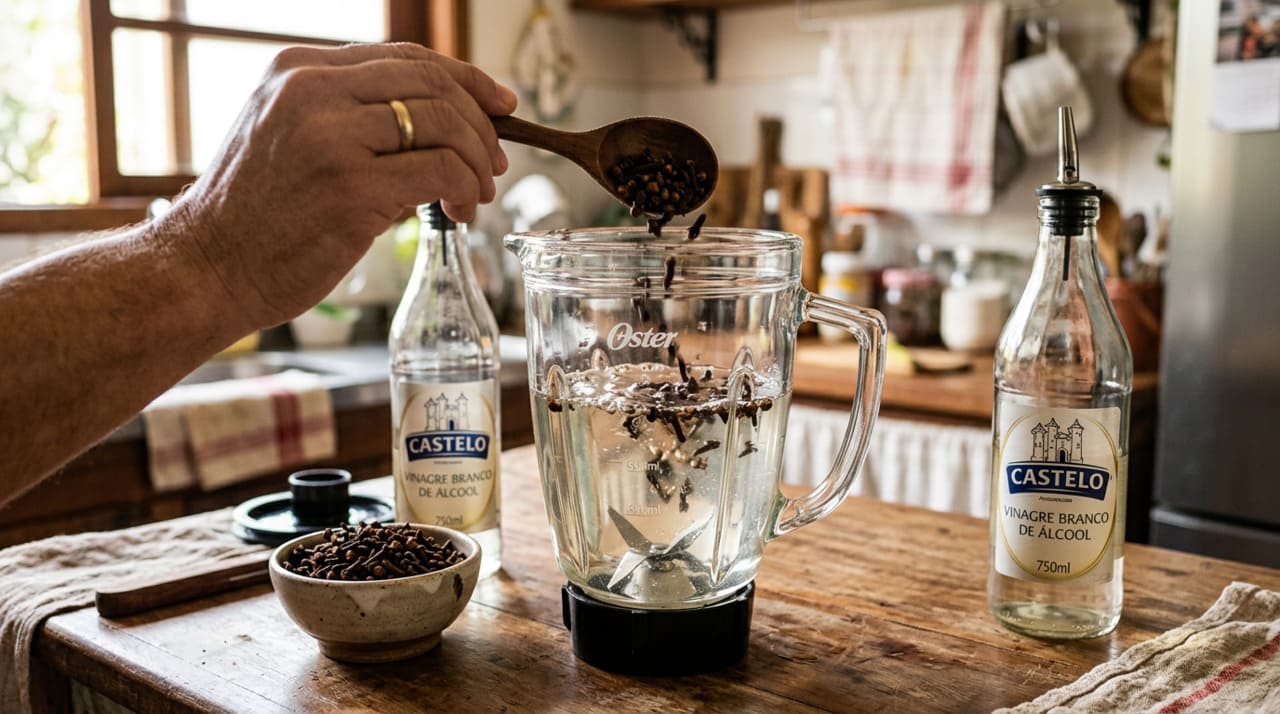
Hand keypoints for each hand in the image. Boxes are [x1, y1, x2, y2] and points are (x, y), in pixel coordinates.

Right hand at [163, 43, 516, 328]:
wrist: (206, 269)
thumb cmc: (255, 216)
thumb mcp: (289, 137)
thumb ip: (350, 117)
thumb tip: (441, 125)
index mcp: (298, 68)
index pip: (406, 57)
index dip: (465, 78)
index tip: (500, 104)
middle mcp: (313, 90)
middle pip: (434, 83)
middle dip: (481, 124)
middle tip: (495, 163)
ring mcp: (333, 136)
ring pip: (446, 123)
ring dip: (478, 161)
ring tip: (476, 195)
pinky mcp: (353, 186)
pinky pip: (442, 170)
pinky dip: (464, 189)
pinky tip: (458, 214)